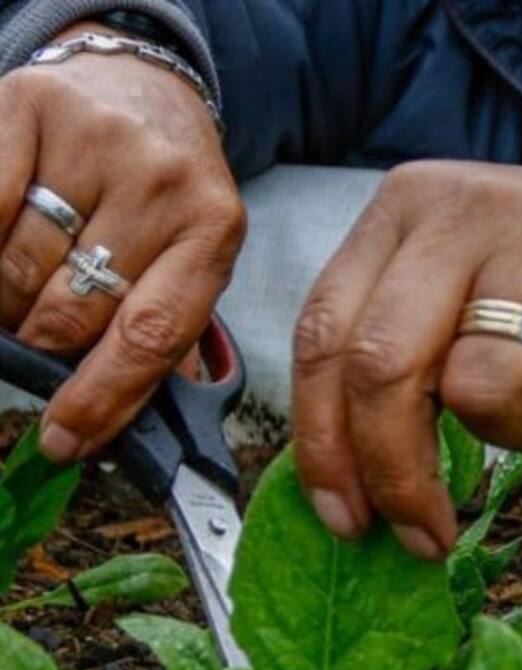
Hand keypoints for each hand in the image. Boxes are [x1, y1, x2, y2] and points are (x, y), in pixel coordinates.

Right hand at [0, 23, 244, 461]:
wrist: (143, 89)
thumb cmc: (167, 199)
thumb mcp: (192, 264)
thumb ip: (163, 338)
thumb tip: (111, 427)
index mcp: (214, 235)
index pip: (150, 338)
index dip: (101, 399)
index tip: (63, 442)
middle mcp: (162, 184)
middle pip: (74, 310)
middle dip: (47, 347)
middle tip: (41, 341)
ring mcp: (97, 141)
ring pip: (17, 267)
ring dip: (9, 301)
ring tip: (24, 289)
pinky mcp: (30, 105)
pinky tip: (2, 251)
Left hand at [291, 155, 521, 558]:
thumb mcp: (460, 287)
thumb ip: (402, 350)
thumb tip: (352, 483)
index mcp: (405, 210)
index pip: (324, 336)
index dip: (323, 445)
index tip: (345, 518)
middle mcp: (465, 211)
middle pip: (382, 368)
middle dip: (396, 475)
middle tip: (426, 534)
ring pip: (479, 389)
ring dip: (509, 434)